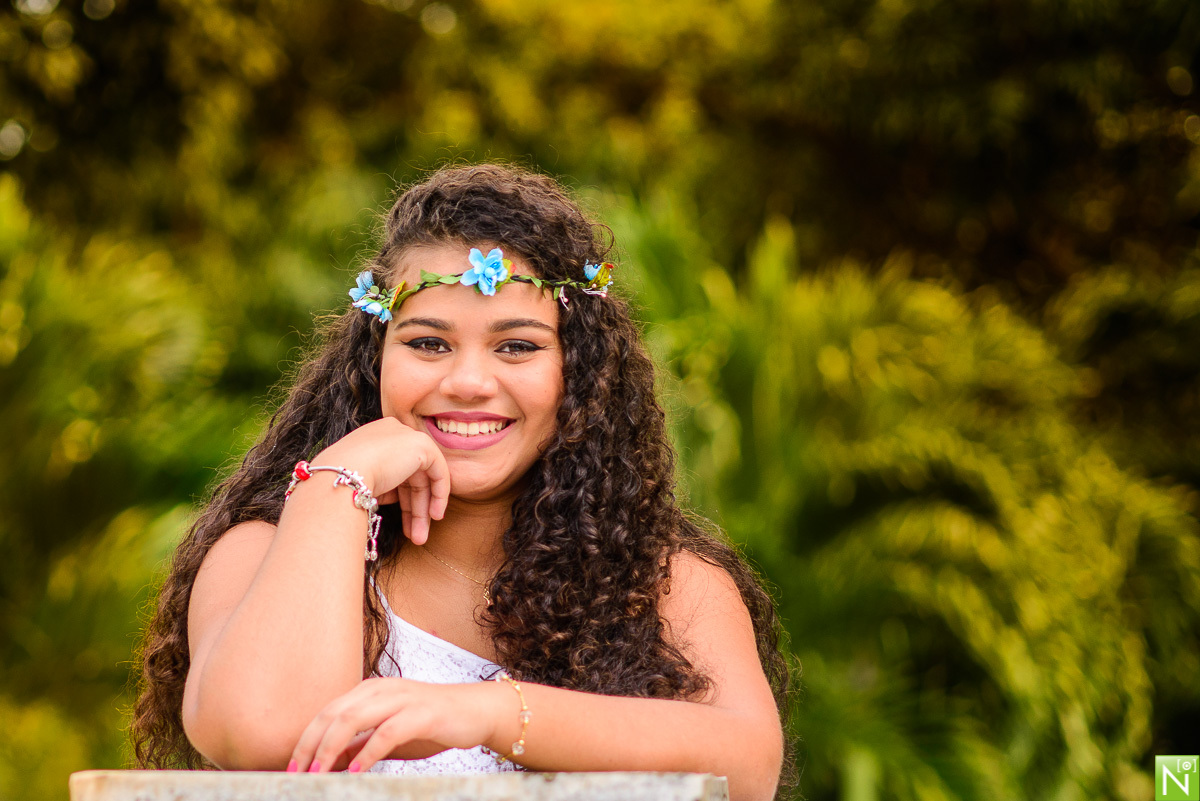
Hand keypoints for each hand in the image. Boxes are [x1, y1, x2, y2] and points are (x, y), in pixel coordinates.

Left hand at [288, 677, 504, 772]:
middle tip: (297, 774)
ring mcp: (402, 698)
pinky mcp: (422, 713)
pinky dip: (368, 753)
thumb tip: (327, 763)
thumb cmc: (431, 725)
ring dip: (331, 749)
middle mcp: (381, 689)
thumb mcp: (388, 736)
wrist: (477, 711)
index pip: (327, 713)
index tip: (291, 768)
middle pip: (334, 714)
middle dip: (311, 746)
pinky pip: (387, 732)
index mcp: (369, 691)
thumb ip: (359, 745)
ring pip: (354, 719)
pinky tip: (357, 771)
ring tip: (319, 774)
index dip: (305, 740)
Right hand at [314, 418, 449, 543]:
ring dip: (421, 510)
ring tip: (420, 538)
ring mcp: (407, 436)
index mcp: (374, 438)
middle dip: (412, 509)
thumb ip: (382, 486)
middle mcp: (391, 432)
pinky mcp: (422, 444)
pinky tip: (434, 516)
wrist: (340, 477)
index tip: (400, 522)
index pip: (394, 469)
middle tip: (414, 535)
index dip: (400, 498)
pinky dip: (439, 494)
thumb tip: (396, 499)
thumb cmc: (340, 485)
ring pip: (422, 478)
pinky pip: (439, 471)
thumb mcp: (361, 484)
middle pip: (409, 476)